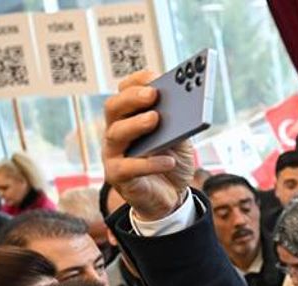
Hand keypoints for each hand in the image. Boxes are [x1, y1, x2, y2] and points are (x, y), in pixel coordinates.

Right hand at [102, 70, 195, 220]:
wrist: (170, 198)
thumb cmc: (171, 162)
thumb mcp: (179, 141)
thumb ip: (178, 125)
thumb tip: (185, 107)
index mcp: (129, 117)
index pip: (124, 92)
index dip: (136, 82)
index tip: (154, 76)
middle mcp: (116, 131)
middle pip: (114, 108)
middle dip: (132, 98)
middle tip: (153, 95)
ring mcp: (113, 153)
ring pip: (116, 133)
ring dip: (136, 124)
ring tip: (155, 119)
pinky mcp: (117, 176)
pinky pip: (129, 167)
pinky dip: (149, 163)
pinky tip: (169, 161)